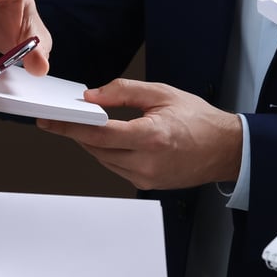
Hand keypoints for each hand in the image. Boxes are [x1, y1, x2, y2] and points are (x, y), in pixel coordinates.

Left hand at [36, 79, 242, 189]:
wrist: (225, 149)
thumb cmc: (200, 121)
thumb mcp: (161, 93)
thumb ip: (123, 92)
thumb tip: (92, 95)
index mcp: (152, 137)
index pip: (99, 133)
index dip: (70, 125)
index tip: (51, 120)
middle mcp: (147, 162)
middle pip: (96, 148)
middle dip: (78, 132)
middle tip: (65, 117)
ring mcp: (146, 177)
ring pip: (103, 160)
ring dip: (93, 143)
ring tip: (92, 124)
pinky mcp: (147, 185)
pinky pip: (116, 168)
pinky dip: (108, 153)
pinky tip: (112, 140)